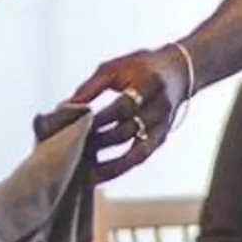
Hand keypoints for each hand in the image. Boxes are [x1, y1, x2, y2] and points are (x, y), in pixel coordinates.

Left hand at [67, 45, 193, 181]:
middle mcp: (160, 107)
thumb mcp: (114, 68)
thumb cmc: (139, 67)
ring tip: (85, 172)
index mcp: (149, 83)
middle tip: (73, 149)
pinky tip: (100, 174)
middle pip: (129, 130)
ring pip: (136, 151)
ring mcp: (163, 125)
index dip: (100, 118)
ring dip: (109, 163)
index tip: (76, 125)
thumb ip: (90, 88)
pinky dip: (120, 168)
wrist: (177, 71)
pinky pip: (140, 158)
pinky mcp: (161, 138)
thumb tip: (64, 109)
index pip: (124, 105)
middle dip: (100, 141)